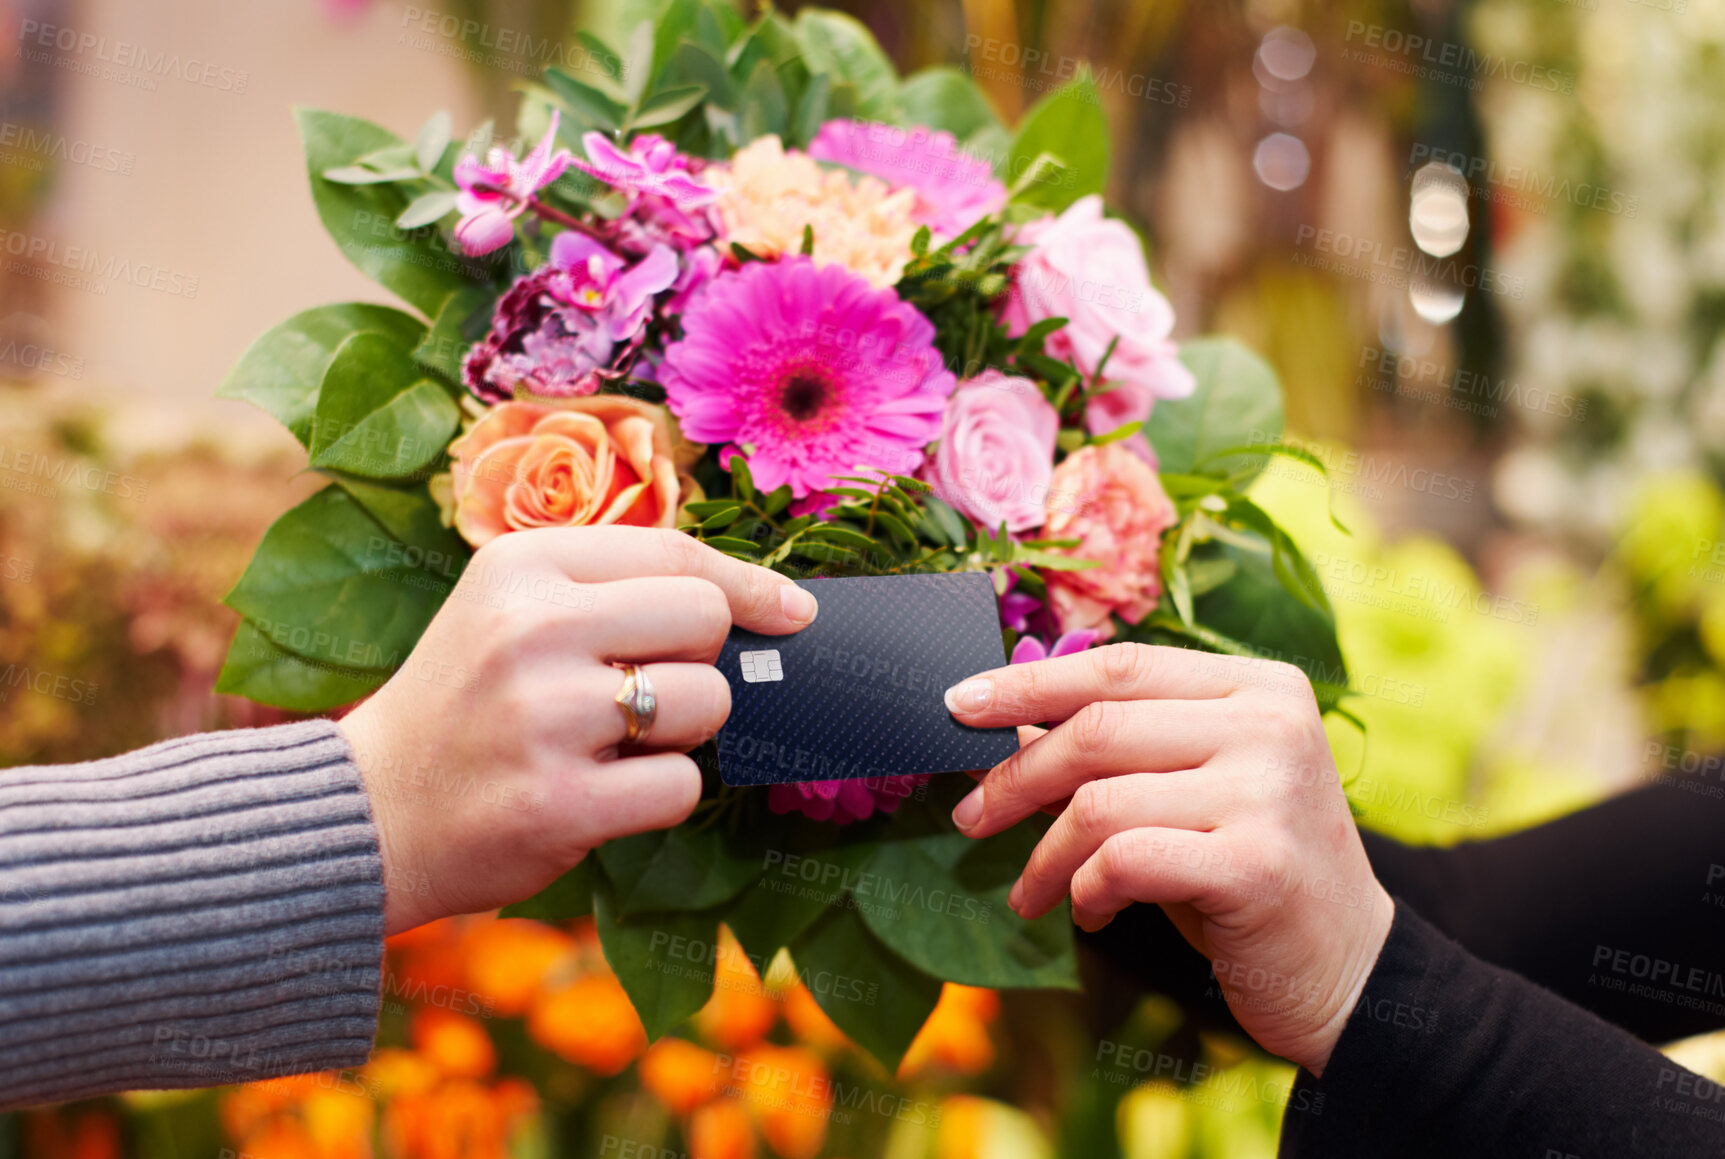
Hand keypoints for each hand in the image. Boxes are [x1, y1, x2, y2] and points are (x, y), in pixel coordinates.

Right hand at [339, 526, 816, 934]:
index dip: (749, 583)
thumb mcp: (511, 610)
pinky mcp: (560, 804)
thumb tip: (769, 602)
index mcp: (520, 566)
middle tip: (640, 691)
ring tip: (609, 744)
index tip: (791, 610)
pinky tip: (600, 793)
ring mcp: (545, 719)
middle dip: (699, 662)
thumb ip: (616, 590)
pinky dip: (658, 795)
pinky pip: (682, 786)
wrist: (367, 813)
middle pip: (707, 621)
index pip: (676, 551)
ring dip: (680, 732)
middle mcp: (532, 631)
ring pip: (707, 704)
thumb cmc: (465, 704)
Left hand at [943, 643, 1391, 1075]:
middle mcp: (1271, 724)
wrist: (1348, 970)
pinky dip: (1084, 890)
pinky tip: (1088, 914)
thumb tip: (1001, 725)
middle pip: (1097, 727)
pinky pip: (1123, 861)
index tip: (957, 704)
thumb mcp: (1190, 790)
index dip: (1029, 683)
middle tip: (968, 816)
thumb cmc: (1246, 870)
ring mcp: (1268, 791)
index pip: (1117, 667)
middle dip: (1014, 775)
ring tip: (1030, 892)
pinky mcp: (1256, 864)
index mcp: (1259, 685)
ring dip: (1044, 855)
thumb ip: (1120, 750)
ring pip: (1099, 802)